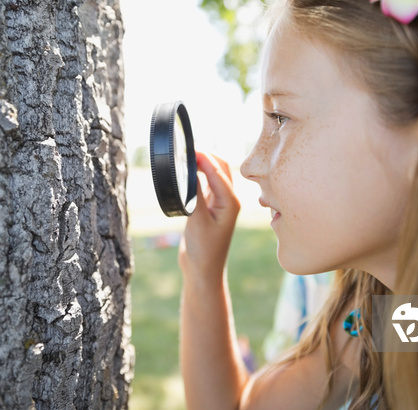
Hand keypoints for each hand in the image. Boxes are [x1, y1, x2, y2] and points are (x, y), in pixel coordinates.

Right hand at [178, 152, 240, 282]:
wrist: (203, 270)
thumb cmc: (204, 250)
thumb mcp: (197, 221)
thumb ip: (195, 195)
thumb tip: (191, 170)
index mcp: (231, 202)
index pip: (218, 172)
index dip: (204, 158)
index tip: (189, 147)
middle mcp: (229, 199)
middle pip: (221, 167)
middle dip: (206, 155)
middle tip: (186, 147)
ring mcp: (220, 202)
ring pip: (214, 174)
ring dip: (203, 162)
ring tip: (186, 154)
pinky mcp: (209, 206)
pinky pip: (205, 183)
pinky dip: (197, 174)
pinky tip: (186, 170)